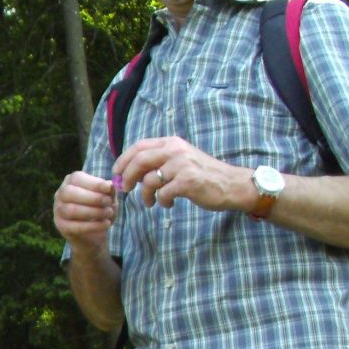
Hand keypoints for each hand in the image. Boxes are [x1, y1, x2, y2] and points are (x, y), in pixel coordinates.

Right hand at [53, 171, 117, 250]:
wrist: (94, 233)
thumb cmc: (100, 208)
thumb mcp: (108, 198)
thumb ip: (109, 191)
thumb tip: (109, 185)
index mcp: (70, 182)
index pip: (76, 178)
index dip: (93, 183)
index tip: (108, 187)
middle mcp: (60, 195)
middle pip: (69, 192)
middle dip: (92, 197)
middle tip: (108, 202)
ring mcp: (58, 211)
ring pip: (71, 210)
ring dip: (93, 211)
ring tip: (109, 213)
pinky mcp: (61, 226)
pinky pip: (75, 226)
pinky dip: (93, 226)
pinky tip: (106, 224)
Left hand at [114, 136, 248, 213]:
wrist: (232, 184)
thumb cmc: (203, 175)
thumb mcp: (180, 160)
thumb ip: (159, 161)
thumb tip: (130, 171)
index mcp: (171, 143)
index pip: (138, 147)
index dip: (123, 161)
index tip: (116, 174)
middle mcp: (176, 150)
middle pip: (139, 161)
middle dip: (127, 177)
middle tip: (125, 189)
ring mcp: (182, 165)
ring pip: (149, 180)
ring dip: (145, 195)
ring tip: (150, 202)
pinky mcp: (187, 181)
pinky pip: (163, 193)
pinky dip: (162, 202)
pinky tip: (168, 205)